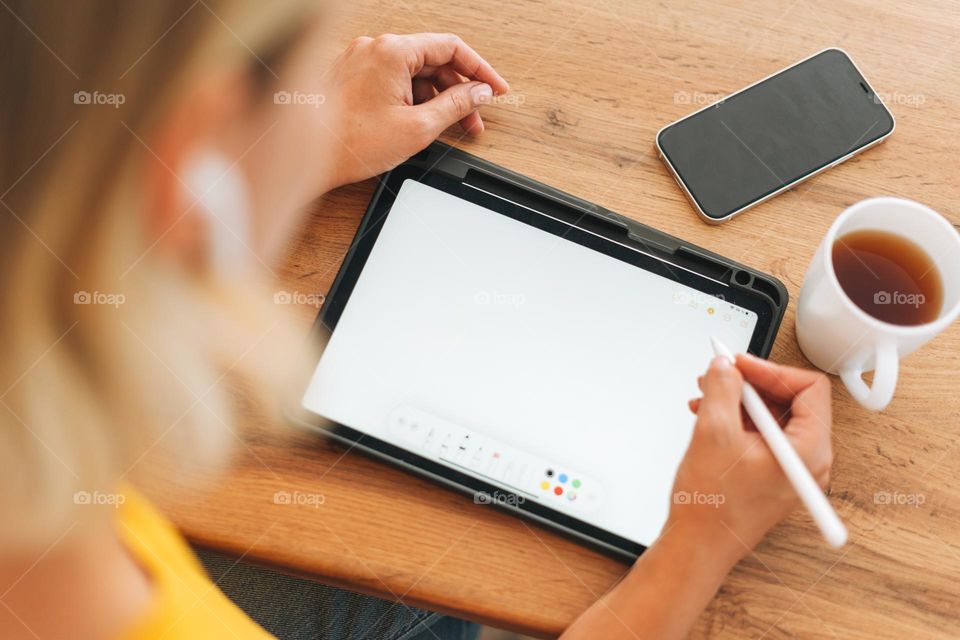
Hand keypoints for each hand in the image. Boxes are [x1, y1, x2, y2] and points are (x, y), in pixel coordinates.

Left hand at [320, 33, 508, 190]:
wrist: (304, 155)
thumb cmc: (348, 141)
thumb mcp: (417, 128)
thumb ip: (455, 106)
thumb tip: (478, 94)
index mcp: (392, 51)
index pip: (451, 48)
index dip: (481, 71)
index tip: (495, 90)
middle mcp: (375, 48)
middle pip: (432, 61)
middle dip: (458, 91)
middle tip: (474, 120)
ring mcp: (361, 61)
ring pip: (413, 73)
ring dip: (435, 98)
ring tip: (447, 128)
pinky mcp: (352, 76)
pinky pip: (393, 80)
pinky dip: (411, 99)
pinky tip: (419, 123)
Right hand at [667, 354, 832, 561]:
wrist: (697, 547)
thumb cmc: (713, 508)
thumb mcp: (713, 432)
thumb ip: (722, 389)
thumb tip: (725, 366)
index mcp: (808, 451)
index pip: (809, 389)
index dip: (771, 369)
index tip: (739, 363)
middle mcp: (807, 461)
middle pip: (790, 400)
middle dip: (751, 383)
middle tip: (720, 374)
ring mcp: (789, 470)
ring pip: (771, 417)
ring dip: (738, 400)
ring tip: (705, 396)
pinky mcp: (771, 475)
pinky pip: (760, 435)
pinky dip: (735, 420)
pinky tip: (707, 416)